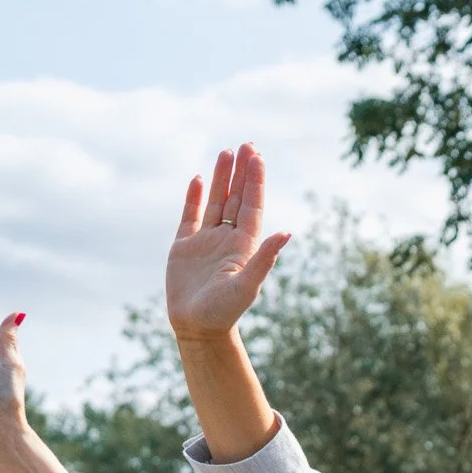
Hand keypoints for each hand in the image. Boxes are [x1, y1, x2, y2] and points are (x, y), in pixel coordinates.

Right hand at [167, 143, 289, 342]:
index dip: (255, 181)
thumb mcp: (248, 284)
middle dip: (241, 171)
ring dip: (221, 178)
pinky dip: (193, 197)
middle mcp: (228, 239)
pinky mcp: (184, 246)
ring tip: (225, 152)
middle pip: (236, 197)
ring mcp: (206, 241)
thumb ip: (265, 258)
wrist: (198, 328)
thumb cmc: (226, 311)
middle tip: (247, 144)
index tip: (257, 156)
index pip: (252, 205)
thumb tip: (287, 232)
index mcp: (245, 245)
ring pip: (215, 201)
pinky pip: (190, 216)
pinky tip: (197, 178)